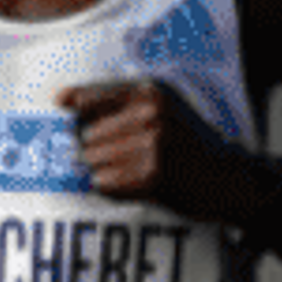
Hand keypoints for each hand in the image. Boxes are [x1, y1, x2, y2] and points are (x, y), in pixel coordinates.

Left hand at [58, 78, 260, 225]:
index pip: (89, 99)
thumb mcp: (161, 108)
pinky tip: (133, 185)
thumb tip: (61, 101)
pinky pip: (105, 184)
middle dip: (93, 152)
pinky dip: (112, 189)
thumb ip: (115, 102)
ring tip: (130, 172)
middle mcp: (150, 115)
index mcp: (150, 92)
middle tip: (119, 160)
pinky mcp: (152, 176)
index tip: (54, 122)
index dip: (70, 116)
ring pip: (92, 162)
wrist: (228, 178)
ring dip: (102, 172)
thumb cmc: (188, 145)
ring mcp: (152, 145)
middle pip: (86, 137)